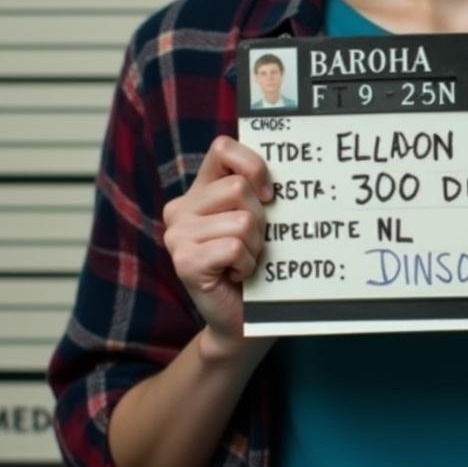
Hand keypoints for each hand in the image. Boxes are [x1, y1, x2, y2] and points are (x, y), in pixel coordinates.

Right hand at [161, 136, 273, 352]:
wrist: (243, 318)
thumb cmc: (258, 265)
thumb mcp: (259, 219)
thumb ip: (258, 190)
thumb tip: (290, 165)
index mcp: (200, 191)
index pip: (223, 148)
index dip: (253, 165)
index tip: (268, 194)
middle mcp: (180, 209)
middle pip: (238, 188)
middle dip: (260, 219)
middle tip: (252, 243)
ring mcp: (177, 235)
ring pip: (241, 220)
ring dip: (255, 245)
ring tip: (244, 261)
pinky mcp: (184, 261)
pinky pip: (234, 247)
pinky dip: (247, 264)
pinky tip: (236, 275)